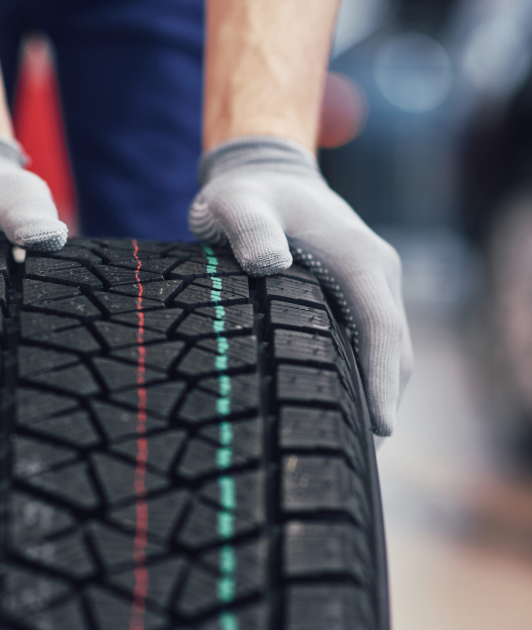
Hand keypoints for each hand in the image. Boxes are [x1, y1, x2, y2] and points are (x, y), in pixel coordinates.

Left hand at [188, 136, 411, 435]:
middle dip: (383, 400)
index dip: (382, 380)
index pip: (381, 327)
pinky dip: (366, 374)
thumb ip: (249, 228)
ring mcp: (370, 283)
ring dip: (377, 391)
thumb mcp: (237, 203)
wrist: (266, 173)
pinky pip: (371, 339)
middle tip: (359, 455)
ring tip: (353, 444)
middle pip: (393, 348)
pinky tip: (341, 404)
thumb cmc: (248, 193)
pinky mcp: (356, 292)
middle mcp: (375, 272)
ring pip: (387, 348)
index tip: (380, 428)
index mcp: (357, 256)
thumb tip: (268, 265)